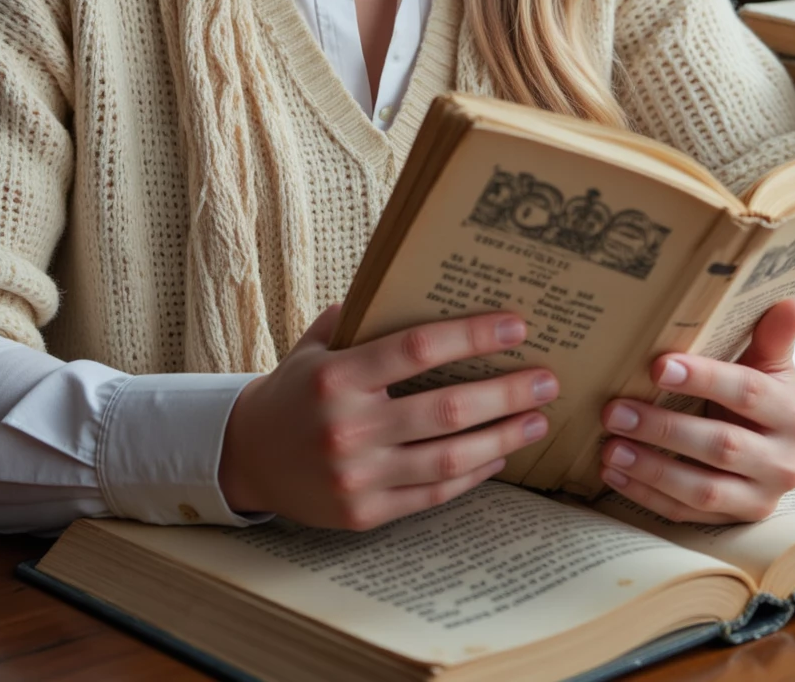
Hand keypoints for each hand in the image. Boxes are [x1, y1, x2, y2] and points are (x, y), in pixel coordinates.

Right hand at [218, 305, 558, 529]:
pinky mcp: (364, 514)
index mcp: (337, 376)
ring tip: (537, 419)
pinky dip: (472, 475)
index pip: (417, 349)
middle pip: (447, 408)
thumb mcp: (318, 343)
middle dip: (506, 392)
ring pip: (448, 458)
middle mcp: (347, 427)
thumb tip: (423, 280)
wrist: (247, 457)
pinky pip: (433, 494)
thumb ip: (365, 316)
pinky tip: (499, 455)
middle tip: (547, 379)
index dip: (472, 336)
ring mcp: (357, 476)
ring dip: (503, 437)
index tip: (517, 326)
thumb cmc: (296, 388)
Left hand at [598, 298, 794, 523]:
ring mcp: (760, 498)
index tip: (657, 367)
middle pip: (721, 446)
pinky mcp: (734, 520)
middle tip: (614, 411)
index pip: (747, 393)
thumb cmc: (761, 391)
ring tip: (610, 447)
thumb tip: (790, 302)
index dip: (704, 379)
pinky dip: (648, 495)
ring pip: (703, 489)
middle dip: (664, 428)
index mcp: (793, 415)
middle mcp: (783, 463)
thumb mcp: (770, 363)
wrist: (775, 443)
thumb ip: (773, 335)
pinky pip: (687, 514)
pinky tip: (614, 473)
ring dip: (651, 469)